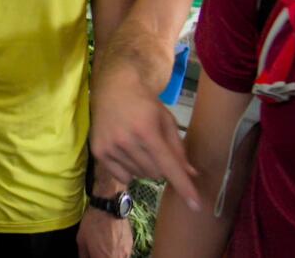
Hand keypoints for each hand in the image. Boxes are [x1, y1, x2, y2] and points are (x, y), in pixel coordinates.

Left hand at [77, 207, 132, 257]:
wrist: (109, 206)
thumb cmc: (93, 222)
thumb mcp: (81, 240)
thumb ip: (83, 255)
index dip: (94, 257)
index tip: (92, 254)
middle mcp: (117, 257)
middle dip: (102, 256)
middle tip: (97, 252)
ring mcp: (126, 252)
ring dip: (111, 256)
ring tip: (105, 249)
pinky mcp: (131, 244)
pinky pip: (125, 254)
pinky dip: (118, 252)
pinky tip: (112, 244)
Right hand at [91, 70, 199, 210]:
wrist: (112, 88)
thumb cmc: (144, 103)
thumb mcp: (166, 120)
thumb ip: (178, 148)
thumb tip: (191, 174)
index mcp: (147, 131)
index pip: (169, 166)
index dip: (183, 186)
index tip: (196, 206)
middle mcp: (126, 141)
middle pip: (155, 174)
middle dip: (161, 167)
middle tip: (155, 149)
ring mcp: (110, 148)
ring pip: (140, 176)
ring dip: (145, 168)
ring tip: (139, 146)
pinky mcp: (98, 152)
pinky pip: (123, 177)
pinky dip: (130, 170)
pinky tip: (126, 152)